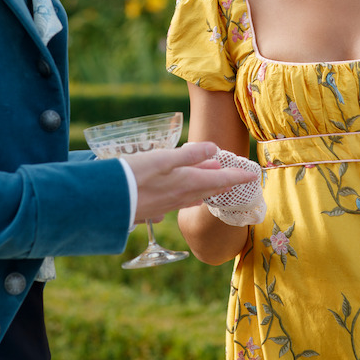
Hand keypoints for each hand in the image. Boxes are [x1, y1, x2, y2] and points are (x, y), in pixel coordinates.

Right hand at [124, 142, 257, 223]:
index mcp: (186, 183)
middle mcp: (179, 197)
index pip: (219, 180)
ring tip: (212, 184)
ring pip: (192, 197)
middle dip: (223, 182)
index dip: (237, 176)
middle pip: (207, 189)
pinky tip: (180, 197)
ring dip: (205, 189)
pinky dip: (184, 197)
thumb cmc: (134, 175)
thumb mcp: (163, 158)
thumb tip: (214, 149)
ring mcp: (165, 206)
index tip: (253, 176)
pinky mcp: (151, 210)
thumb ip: (189, 154)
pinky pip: (175, 203)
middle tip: (236, 177)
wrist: (106, 201)